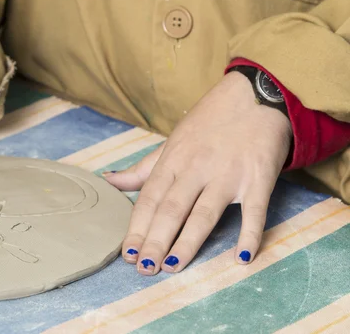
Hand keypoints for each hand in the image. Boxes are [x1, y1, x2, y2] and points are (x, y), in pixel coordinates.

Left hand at [105, 72, 291, 274]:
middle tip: (143, 269)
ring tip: (171, 267)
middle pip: (171, 210)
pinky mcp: (259, 179)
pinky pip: (254, 211)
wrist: (255, 96)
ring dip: (187, 243)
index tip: (126, 253)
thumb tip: (108, 181)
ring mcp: (228, 175)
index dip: (137, 227)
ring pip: (203, 214)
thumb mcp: (171, 143)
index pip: (149, 199)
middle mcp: (196, 168)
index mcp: (172, 161)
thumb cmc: (208, 123)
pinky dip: (249, 235)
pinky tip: (240, 258)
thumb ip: (142, 169)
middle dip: (155, 241)